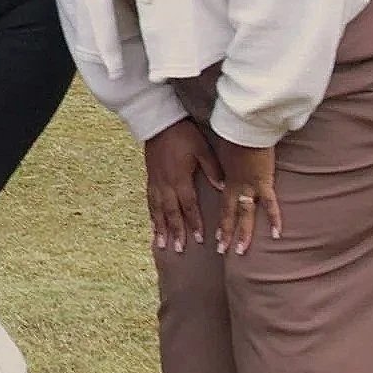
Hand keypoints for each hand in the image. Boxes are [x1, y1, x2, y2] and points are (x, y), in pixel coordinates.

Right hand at [140, 118, 217, 251]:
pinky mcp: (150, 178)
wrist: (158, 122)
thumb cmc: (183, 134)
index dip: (194, 223)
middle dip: (175, 231)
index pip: (189, 206)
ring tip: (161, 244)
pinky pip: (150, 201)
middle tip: (178, 249)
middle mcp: (166, 184)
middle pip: (171, 213)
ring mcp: (155, 182)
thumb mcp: (202, 149)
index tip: (199, 240)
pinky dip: (151, 215)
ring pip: (157, 210)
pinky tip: (153, 224)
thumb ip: (212, 169)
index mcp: (180, 178)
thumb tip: (222, 187)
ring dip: (160, 228)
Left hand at [208, 133, 281, 253]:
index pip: (221, 205)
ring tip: (239, 250)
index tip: (214, 235)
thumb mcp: (225, 152)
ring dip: (242, 233)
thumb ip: (226, 166)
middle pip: (229, 214)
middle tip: (221, 251)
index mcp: (226, 179)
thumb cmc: (235, 135)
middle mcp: (235, 186)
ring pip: (244, 214)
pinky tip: (277, 234)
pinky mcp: (264, 182)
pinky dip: (274, 219)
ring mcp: (249, 186)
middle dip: (225, 233)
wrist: (245, 127)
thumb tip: (225, 175)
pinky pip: (270, 204)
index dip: (219, 221)